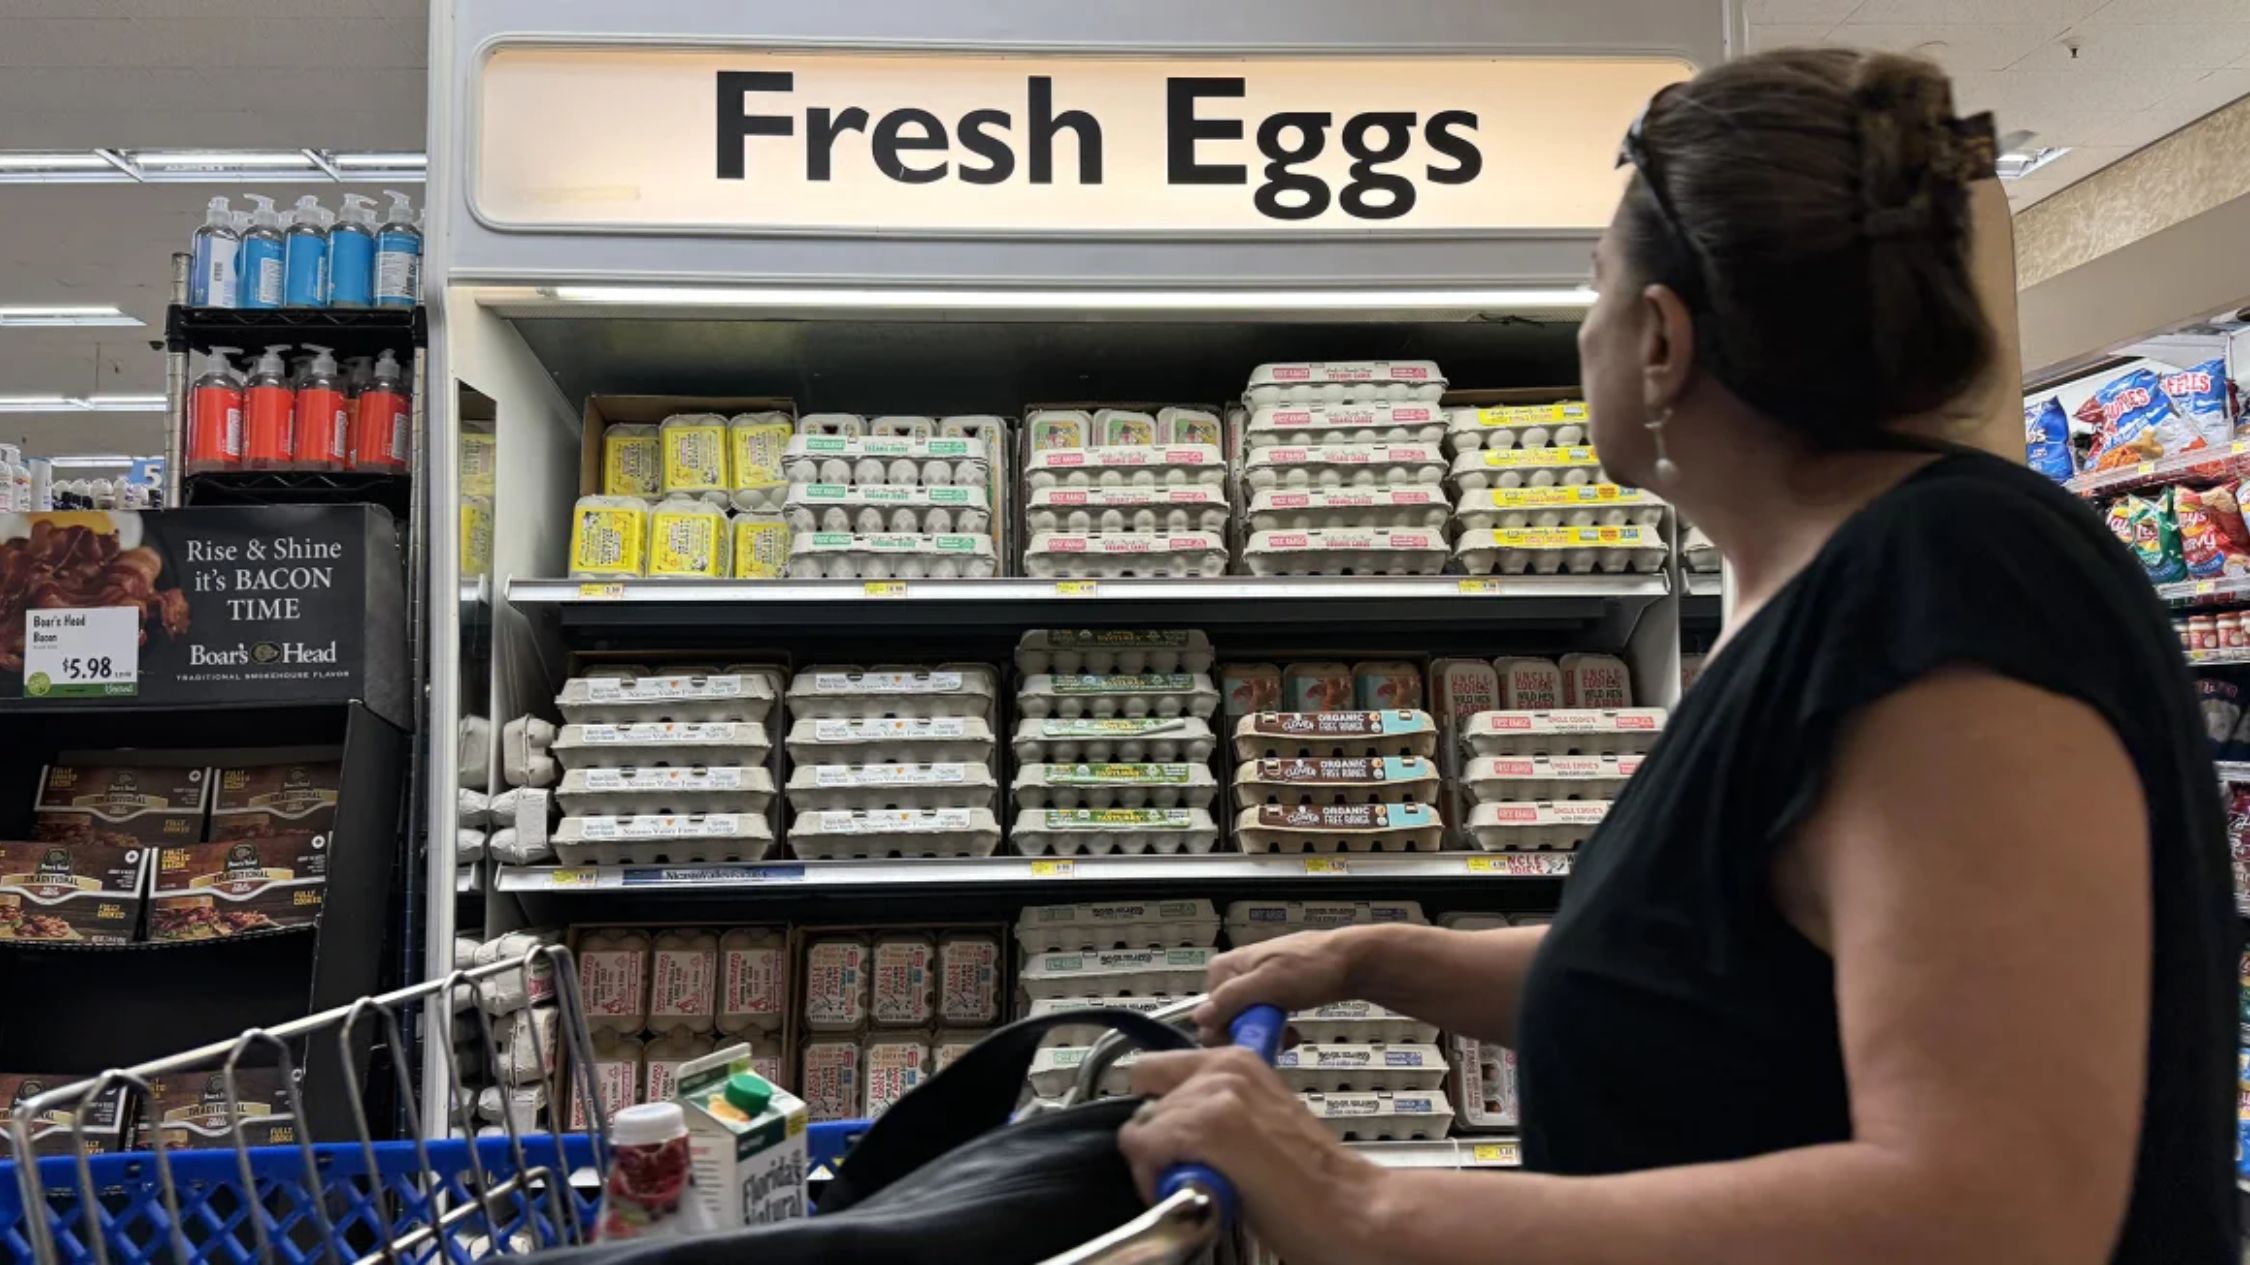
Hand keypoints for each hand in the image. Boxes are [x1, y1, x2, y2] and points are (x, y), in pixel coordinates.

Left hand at [1119, 1046, 1379, 1264]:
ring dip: (1157, 1164)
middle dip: (1155, 1140)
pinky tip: (1198, 1193)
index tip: (1174, 1142)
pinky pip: (1143, 1150)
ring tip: (1201, 1186)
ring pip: (1140, 1129)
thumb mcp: (1260, 1118)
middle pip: (1143, 1103)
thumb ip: (1217, 1106)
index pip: (1153, 1069)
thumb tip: (1171, 1122)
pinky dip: (1157, 1181)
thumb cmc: (1312, 1179)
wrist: (1350, 1209)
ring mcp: (1213, 1095)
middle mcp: (1222, 1068)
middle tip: (1188, 1172)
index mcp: (1237, 1061)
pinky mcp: (1206, 1128)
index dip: (1159, 1112)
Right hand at [1193, 929, 1360, 1044]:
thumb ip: (1232, 998)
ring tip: (1287, 1037)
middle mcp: (1237, 974)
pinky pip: (1264, 1020)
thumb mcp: (1268, 984)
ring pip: (1247, 1022)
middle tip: (1272, 1038)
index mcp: (1227, 966)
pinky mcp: (1274, 996)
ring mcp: (1256, 985)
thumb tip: (1199, 1017)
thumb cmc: (1313, 967)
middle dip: (1249, 1033)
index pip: (1208, 1010)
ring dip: (1266, 1035)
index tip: (1248, 1039)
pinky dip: (1277, 1031)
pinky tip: (1292, 1033)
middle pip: (1227, 1018)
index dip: (1225, 1030)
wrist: (1351, 964)